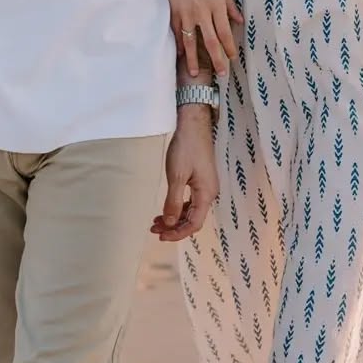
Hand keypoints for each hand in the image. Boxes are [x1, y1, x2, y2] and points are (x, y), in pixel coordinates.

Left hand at [151, 108, 218, 242]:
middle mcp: (209, 193)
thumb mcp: (176, 176)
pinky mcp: (201, 180)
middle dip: (173, 227)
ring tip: (156, 221)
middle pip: (192, 220)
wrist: (194, 126)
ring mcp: (205, 187)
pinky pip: (190, 201)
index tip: (161, 236)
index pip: (194, 224)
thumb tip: (170, 222)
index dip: (178, 233)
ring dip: (174, 218)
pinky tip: (166, 208)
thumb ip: (173, 202)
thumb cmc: (186, 149)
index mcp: (206, 194)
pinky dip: (178, 207)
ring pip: (190, 211)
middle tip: (153, 229)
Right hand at [163, 0, 241, 75]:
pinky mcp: (174, 11)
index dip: (229, 47)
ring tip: (195, 73)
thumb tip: (239, 21)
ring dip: (193, 59)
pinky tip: (181, 54)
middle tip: (221, 74)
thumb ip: (230, 5)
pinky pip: (177, 32)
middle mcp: (202, 11)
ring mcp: (186, 13)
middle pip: (211, 41)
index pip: (225, 32)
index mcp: (216, 4)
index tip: (233, 58)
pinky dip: (179, 44)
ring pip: (191, 41)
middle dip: (217, 59)